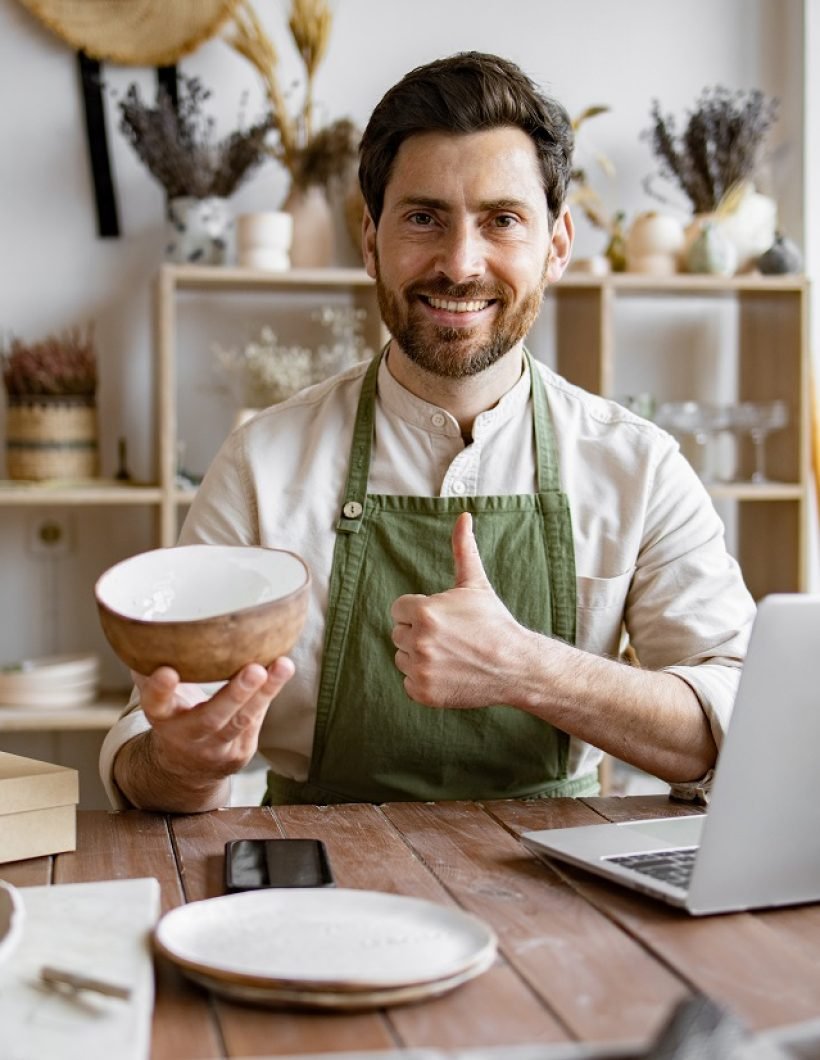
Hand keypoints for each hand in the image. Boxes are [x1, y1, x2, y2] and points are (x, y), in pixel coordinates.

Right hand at [133, 658, 294, 783]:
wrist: (184, 767)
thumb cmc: (173, 716)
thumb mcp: (157, 697)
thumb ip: (150, 668)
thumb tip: (145, 628)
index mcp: (161, 717)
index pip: (155, 703)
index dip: (159, 689)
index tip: (166, 672)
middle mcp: (186, 736)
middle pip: (210, 718)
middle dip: (234, 694)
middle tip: (255, 670)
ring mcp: (215, 748)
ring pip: (242, 721)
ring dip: (265, 692)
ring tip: (283, 665)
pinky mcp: (239, 752)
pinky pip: (256, 721)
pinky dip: (269, 694)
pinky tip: (282, 670)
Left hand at [390, 512, 522, 708]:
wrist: (515, 665)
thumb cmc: (494, 622)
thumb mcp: (475, 584)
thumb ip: (462, 549)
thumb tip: (463, 516)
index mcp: (424, 612)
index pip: (399, 609)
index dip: (419, 612)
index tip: (444, 619)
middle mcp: (418, 641)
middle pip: (398, 634)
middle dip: (419, 633)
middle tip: (450, 638)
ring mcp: (420, 669)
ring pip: (402, 658)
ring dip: (419, 657)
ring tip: (450, 655)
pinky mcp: (423, 693)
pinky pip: (408, 682)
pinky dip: (424, 680)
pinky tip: (448, 673)